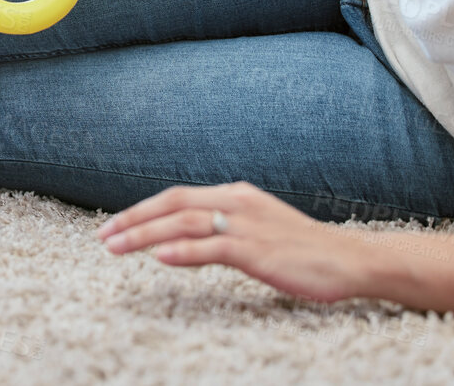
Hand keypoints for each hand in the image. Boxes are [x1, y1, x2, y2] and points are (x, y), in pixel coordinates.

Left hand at [98, 182, 382, 302]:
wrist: (350, 259)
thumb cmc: (303, 249)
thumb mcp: (258, 227)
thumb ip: (222, 227)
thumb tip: (179, 238)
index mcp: (236, 194)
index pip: (177, 196)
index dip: (142, 209)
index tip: (115, 224)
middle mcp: (237, 203)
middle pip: (173, 203)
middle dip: (133, 219)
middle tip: (103, 235)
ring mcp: (247, 226)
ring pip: (184, 223)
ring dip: (145, 234)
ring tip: (116, 246)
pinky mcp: (257, 251)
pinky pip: (213, 248)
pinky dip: (183, 250)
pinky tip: (160, 256)